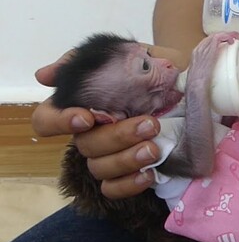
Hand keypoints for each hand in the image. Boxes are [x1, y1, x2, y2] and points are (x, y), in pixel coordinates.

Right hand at [32, 44, 185, 198]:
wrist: (190, 79)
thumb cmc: (152, 67)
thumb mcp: (127, 52)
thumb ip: (88, 60)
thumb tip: (45, 76)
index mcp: (81, 104)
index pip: (47, 119)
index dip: (60, 123)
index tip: (87, 117)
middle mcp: (90, 132)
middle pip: (84, 145)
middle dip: (117, 136)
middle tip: (150, 124)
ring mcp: (107, 155)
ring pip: (99, 168)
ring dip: (126, 160)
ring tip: (155, 148)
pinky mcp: (127, 173)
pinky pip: (114, 189)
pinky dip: (128, 185)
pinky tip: (149, 174)